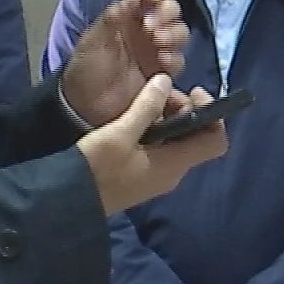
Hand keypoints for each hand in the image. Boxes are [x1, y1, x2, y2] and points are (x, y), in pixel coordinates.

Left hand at [62, 0, 188, 127]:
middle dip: (166, 15)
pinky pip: (179, 60)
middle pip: (169, 10)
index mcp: (126, 17)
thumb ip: (114, 17)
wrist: (86, 110)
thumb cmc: (86, 71)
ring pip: (179, 33)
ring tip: (160, 44)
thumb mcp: (94, 41)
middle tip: (153, 29)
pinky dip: (175, 57)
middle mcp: (145, 31)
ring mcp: (156, 52)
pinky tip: (163, 63)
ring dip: (174, 34)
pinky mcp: (163, 74)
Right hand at [76, 77, 226, 214]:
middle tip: (159, 94)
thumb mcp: (120, 132)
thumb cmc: (96, 168)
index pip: (216, 141)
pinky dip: (155, 131)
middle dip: (185, 110)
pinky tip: (133, 119)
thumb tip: (166, 81)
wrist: (67, 202)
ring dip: (167, 118)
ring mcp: (156, 177)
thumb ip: (147, 106)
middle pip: (196, 137)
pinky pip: (160, 149)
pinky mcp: (141, 177)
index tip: (192, 93)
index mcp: (174, 164)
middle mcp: (172, 172)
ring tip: (142, 103)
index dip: (213, 114)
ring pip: (176, 141)